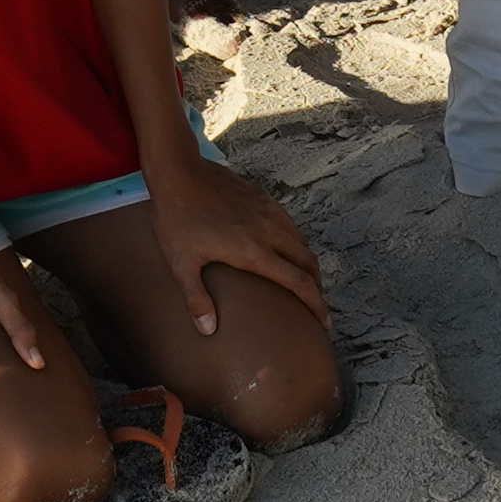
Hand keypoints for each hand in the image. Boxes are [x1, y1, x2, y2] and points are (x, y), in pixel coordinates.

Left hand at [136, 160, 326, 338]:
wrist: (178, 172)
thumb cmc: (176, 219)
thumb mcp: (181, 263)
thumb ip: (196, 298)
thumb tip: (208, 329)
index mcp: (253, 252)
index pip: (298, 282)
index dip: (316, 304)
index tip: (324, 322)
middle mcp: (269, 231)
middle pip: (308, 263)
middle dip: (317, 286)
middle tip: (315, 306)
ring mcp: (268, 211)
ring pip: (302, 241)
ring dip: (308, 264)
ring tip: (303, 281)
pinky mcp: (263, 197)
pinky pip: (290, 224)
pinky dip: (296, 242)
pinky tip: (285, 250)